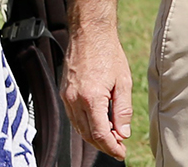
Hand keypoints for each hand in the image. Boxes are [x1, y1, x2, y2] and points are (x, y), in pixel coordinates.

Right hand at [61, 19, 133, 158]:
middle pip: (87, 134)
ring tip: (111, 138)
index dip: (111, 147)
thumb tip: (123, 133)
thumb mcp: (123, 82)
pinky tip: (97, 125)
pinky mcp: (64, 92)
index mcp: (91, 98)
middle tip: (118, 148)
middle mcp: (74, 100)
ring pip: (78, 128)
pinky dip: (85, 126)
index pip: (100, 133)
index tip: (121, 152)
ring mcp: (66, 97)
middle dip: (103, 145)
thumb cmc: (109, 54)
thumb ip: (122, 109)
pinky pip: (73, 117)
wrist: (88, 33)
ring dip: (94, 137)